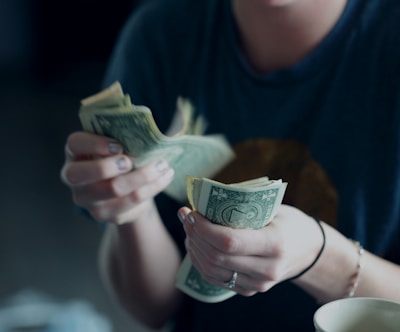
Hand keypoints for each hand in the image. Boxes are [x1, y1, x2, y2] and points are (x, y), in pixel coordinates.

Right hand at [60, 132, 174, 223]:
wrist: (124, 190)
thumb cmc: (119, 158)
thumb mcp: (115, 145)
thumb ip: (122, 137)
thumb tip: (146, 131)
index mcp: (75, 152)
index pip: (75, 144)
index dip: (95, 144)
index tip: (118, 145)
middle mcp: (73, 177)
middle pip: (81, 174)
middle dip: (108, 166)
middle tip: (130, 161)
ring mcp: (87, 199)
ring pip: (112, 189)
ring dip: (142, 176)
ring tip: (162, 165)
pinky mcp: (104, 214)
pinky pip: (131, 202)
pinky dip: (152, 187)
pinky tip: (165, 177)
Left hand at [179, 204, 322, 295]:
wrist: (309, 251)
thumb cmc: (289, 222)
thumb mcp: (273, 208)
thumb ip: (243, 207)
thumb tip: (205, 199)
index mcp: (275, 244)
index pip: (229, 241)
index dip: (203, 228)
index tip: (192, 212)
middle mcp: (267, 269)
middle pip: (216, 257)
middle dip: (194, 235)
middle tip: (186, 217)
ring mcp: (258, 284)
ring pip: (212, 271)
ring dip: (194, 248)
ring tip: (189, 229)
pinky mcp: (250, 290)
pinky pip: (216, 279)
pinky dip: (200, 261)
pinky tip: (196, 245)